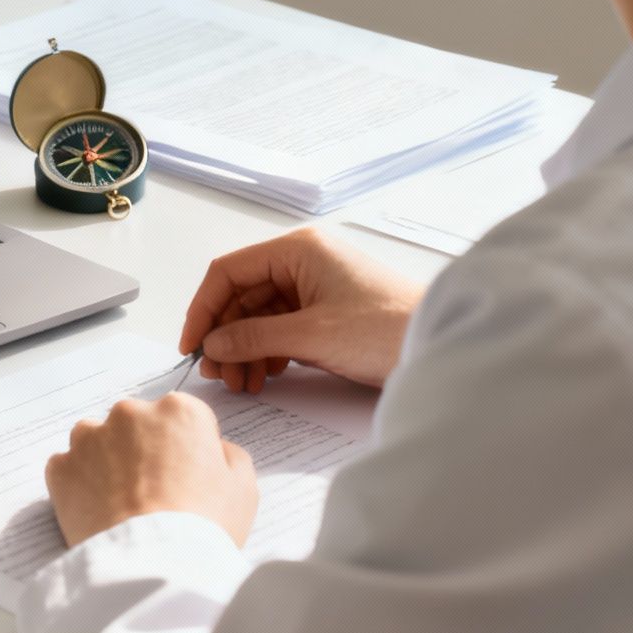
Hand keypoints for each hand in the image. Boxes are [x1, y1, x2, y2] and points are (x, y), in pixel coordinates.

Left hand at [45, 392, 256, 547]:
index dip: (187, 449)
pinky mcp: (61, 467)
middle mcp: (131, 413)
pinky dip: (79, 485)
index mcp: (179, 411)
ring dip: (107, 461)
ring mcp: (90, 438)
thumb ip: (229, 455)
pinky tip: (98, 512)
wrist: (153, 566)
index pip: (183, 418)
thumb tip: (215, 450)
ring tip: (123, 503)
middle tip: (154, 493)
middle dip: (143, 450)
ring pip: (98, 441)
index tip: (186, 476)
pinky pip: (69, 469)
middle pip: (138, 425)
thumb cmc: (204, 526)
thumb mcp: (243, 488)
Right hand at [180, 227, 422, 393]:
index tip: (192, 345)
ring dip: (245, 349)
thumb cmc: (386, 329)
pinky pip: (281, 328)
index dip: (204, 309)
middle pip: (242, 296)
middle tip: (220, 375)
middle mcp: (303, 262)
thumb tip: (212, 345)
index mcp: (298, 250)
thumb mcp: (311, 336)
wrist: (439, 345)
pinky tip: (265, 376)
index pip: (229, 272)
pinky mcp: (326, 312)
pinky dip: (267, 352)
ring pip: (259, 316)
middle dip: (226, 337)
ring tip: (243, 383)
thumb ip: (254, 337)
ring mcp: (314, 287)